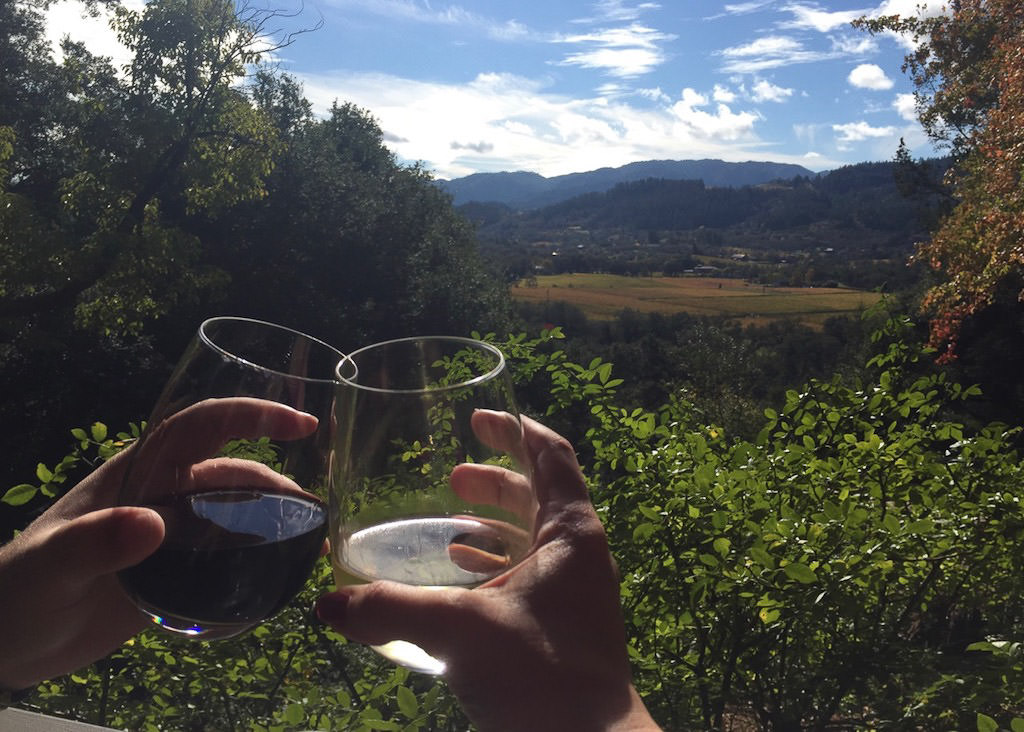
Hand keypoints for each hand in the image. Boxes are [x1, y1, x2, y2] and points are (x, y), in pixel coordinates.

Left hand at [0, 398, 317, 690]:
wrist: (8, 643)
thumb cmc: (21, 590)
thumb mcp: (51, 565)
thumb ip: (95, 542)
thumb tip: (154, 523)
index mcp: (137, 472)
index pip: (203, 426)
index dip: (252, 415)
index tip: (302, 424)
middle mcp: (163, 494)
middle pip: (235, 474)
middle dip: (281, 486)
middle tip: (318, 516)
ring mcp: (173, 534)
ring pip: (239, 516)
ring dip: (277, 525)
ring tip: (313, 546)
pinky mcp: (177, 573)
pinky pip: (229, 559)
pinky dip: (260, 563)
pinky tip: (282, 579)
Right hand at [316, 414, 658, 730]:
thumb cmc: (539, 675)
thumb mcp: (458, 631)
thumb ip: (389, 611)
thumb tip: (326, 605)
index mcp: (571, 533)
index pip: (551, 455)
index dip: (514, 430)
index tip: (477, 419)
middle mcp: (580, 555)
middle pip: (540, 495)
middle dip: (495, 480)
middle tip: (450, 476)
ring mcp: (577, 593)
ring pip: (535, 539)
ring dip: (494, 526)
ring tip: (448, 529)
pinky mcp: (566, 627)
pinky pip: (531, 577)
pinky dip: (497, 567)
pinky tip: (461, 582)